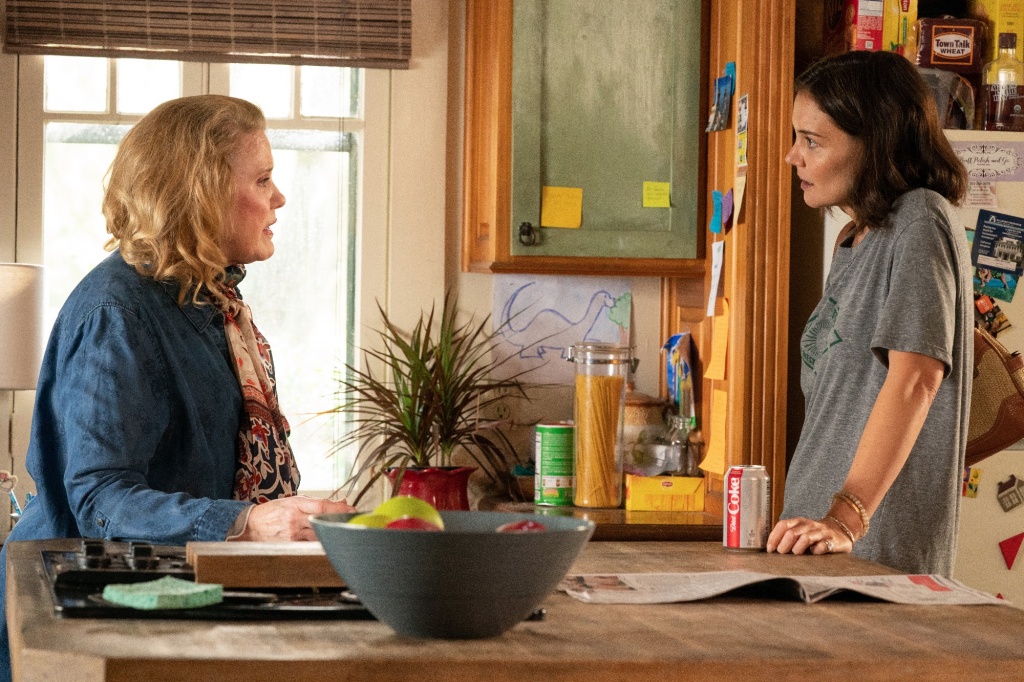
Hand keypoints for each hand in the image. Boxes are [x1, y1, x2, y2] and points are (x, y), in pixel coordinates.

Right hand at [233, 495, 355, 541]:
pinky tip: (328, 539)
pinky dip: (320, 541)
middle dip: (339, 520)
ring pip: (319, 534)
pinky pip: (310, 544)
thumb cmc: (272, 512)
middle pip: (322, 520)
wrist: (251, 527)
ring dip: (331, 531)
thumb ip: (315, 503)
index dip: (338, 509)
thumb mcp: (292, 501)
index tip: (351, 509)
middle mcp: (294, 519)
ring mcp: (292, 534)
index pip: (321, 506)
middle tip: (352, 519)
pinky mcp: (290, 545)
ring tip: (342, 528)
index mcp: (295, 505)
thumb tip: (340, 503)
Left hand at [766, 516, 851, 555]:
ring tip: (796, 554)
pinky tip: (813, 554)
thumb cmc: (814, 536)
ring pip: (806, 538)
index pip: (783, 525)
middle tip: (782, 554)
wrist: (840, 532)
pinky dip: (816, 551)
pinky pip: (822, 546)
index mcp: (799, 522)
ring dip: (797, 548)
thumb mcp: (800, 532)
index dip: (774, 537)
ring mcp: (821, 533)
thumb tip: (770, 549)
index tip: (770, 549)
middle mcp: (809, 525)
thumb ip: (786, 538)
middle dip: (784, 545)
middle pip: (792, 533)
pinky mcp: (833, 542)